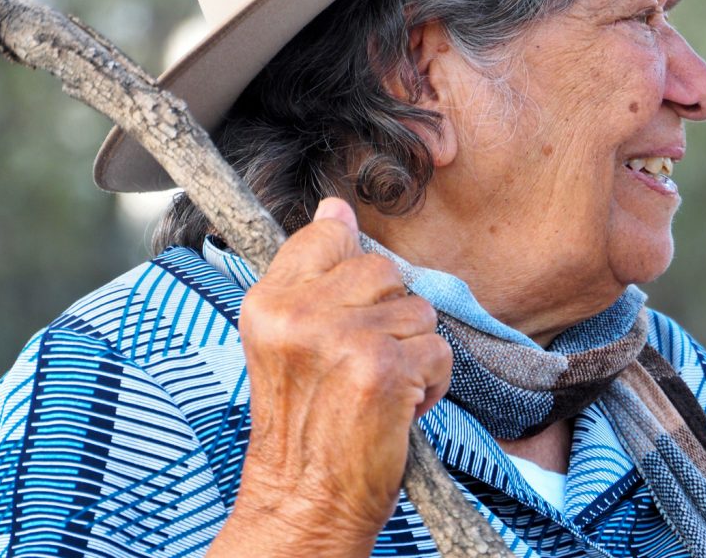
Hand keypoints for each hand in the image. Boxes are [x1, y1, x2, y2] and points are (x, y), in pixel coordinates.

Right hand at [207, 198, 451, 557]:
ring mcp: (342, 341)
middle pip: (384, 269)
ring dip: (412, 351)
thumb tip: (336, 207)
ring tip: (378, 386)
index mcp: (268, 303)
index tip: (345, 313)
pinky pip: (437, 350)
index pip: (328, 235)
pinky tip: (398, 407)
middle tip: (360, 362)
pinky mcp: (383, 370)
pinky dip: (431, 383)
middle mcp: (299, 316)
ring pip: (417, 309)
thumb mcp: (285, 340)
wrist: (306, 499)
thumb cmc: (304, 421)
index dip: (353, 275)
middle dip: (389, 315)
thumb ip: (310, 271)